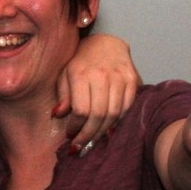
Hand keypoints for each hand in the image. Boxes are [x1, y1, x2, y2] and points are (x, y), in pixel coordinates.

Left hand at [54, 33, 140, 152]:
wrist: (106, 43)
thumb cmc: (81, 61)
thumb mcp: (65, 74)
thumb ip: (62, 95)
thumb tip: (58, 115)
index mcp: (80, 73)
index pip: (80, 109)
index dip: (75, 127)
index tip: (70, 135)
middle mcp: (101, 75)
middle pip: (98, 114)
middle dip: (89, 135)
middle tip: (80, 146)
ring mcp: (119, 77)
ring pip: (114, 114)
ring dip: (102, 132)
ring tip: (92, 140)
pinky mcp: (132, 79)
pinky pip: (127, 107)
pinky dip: (118, 121)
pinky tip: (108, 129)